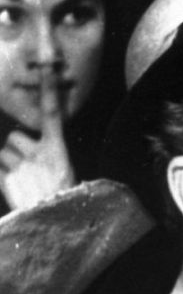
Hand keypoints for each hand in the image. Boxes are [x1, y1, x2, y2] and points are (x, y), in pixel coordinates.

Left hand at [0, 65, 74, 210]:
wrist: (54, 225)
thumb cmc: (63, 199)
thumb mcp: (64, 172)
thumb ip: (47, 155)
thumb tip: (30, 147)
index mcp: (58, 150)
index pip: (53, 113)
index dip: (49, 89)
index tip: (47, 68)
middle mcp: (38, 154)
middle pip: (15, 138)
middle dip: (17, 150)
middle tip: (28, 169)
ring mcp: (20, 167)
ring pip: (4, 153)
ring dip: (8, 165)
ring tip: (22, 182)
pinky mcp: (5, 179)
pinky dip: (3, 175)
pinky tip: (15, 187)